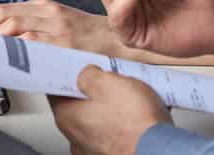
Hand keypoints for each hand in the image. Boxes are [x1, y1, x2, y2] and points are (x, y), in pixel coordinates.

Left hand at [0, 0, 121, 56]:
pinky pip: (31, 45)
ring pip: (14, 28)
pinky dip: (14, 52)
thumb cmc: (93, 36)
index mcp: (48, 6)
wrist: (120, 43)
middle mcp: (50, 14)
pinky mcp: (63, 45)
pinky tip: (8, 61)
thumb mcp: (63, 22)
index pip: (4, 9)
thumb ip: (37, 26)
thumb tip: (6, 40)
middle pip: (4, 16)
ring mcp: (56, 29)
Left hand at [50, 65, 171, 154]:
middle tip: (110, 81)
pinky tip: (136, 116)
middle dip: (92, 92)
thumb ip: (88, 74)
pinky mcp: (112, 154)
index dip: (66, 75)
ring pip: (96, 121)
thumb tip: (85, 73)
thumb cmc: (133, 122)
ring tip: (128, 98)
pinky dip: (121, 124)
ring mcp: (92, 150)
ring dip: (108, 109)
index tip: (76, 68)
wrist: (158, 150)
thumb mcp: (107, 81)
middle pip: (76, 106)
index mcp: (67, 116)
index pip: (55, 90)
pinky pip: (112, 133)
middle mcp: (75, 137)